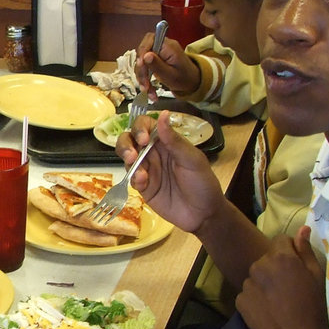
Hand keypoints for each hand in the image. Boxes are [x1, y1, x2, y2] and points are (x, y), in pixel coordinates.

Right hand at [122, 111, 223, 234]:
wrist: (203, 214)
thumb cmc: (202, 183)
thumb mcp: (192, 160)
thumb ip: (174, 140)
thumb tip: (163, 114)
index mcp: (167, 141)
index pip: (146, 125)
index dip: (140, 128)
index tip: (143, 140)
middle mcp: (154, 152)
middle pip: (130, 139)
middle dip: (126, 144)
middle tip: (132, 155)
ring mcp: (147, 169)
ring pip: (126, 157)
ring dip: (127, 160)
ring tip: (137, 169)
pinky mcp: (143, 186)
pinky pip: (131, 178)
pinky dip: (134, 178)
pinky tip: (143, 183)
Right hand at [135, 32, 200, 95]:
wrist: (190, 82)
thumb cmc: (184, 78)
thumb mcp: (171, 74)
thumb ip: (158, 65)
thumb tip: (145, 56)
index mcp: (168, 46)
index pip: (150, 39)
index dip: (142, 51)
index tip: (140, 65)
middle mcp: (162, 47)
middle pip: (143, 51)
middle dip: (141, 69)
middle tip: (144, 83)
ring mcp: (157, 53)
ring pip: (141, 62)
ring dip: (142, 76)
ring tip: (147, 89)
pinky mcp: (154, 60)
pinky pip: (144, 67)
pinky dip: (144, 79)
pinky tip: (149, 89)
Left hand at [235, 228, 328, 328]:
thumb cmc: (314, 308)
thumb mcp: (317, 276)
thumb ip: (306, 250)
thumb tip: (302, 228)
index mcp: (281, 258)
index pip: (280, 240)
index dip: (289, 250)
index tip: (295, 266)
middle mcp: (260, 267)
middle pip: (266, 259)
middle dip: (275, 267)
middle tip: (289, 286)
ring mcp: (247, 284)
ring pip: (256, 276)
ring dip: (264, 282)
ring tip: (279, 300)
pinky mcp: (240, 301)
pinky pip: (247, 293)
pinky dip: (255, 298)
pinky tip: (269, 310)